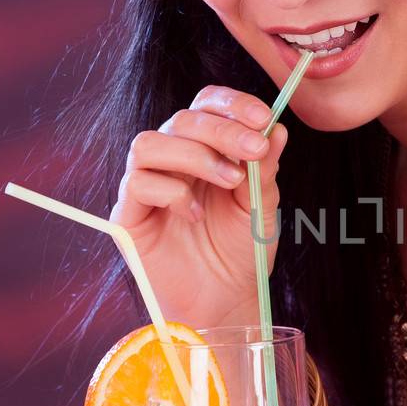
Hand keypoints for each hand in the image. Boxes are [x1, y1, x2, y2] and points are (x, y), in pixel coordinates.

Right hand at [110, 85, 288, 331]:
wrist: (226, 302)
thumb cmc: (241, 251)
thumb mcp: (262, 207)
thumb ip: (265, 169)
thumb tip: (277, 129)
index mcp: (205, 149)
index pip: (206, 105)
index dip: (231, 104)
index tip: (263, 117)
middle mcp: (172, 161)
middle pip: (182, 119)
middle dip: (222, 130)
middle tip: (255, 150)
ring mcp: (147, 186)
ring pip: (149, 143)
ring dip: (194, 155)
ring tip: (229, 181)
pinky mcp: (129, 216)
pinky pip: (137, 184)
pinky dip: (171, 193)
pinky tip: (195, 215)